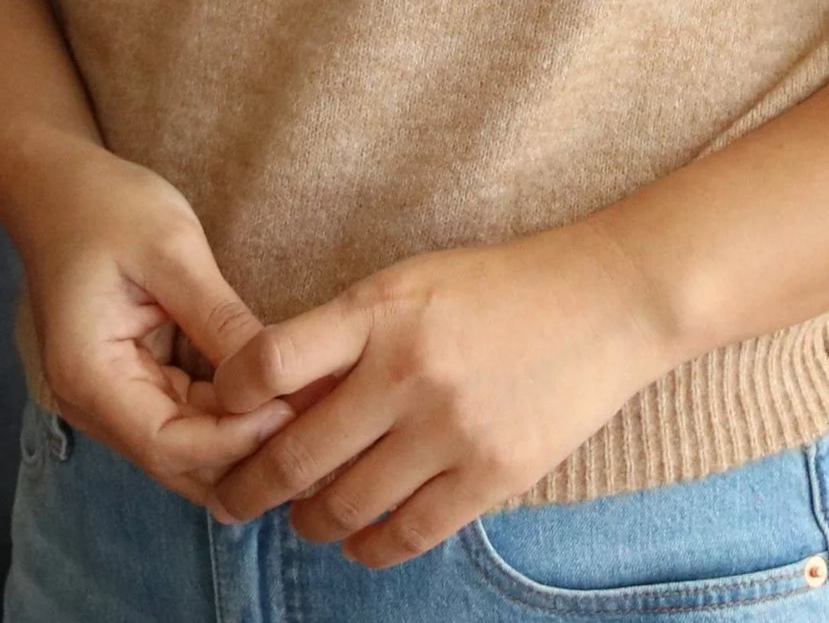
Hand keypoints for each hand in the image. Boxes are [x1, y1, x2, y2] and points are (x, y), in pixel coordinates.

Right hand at [6, 135, 293, 502]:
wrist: (59, 188)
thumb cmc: (107, 206)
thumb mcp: (170, 250)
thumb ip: (218, 318)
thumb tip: (275, 378)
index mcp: (89, 377)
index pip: (169, 444)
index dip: (235, 439)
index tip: (294, 407)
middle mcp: (95, 404)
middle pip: (180, 459)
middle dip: (246, 447)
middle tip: (317, 418)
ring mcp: (113, 397)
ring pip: (190, 444)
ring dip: (244, 431)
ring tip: (309, 405)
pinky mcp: (135, 381)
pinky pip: (188, 411)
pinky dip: (231, 406)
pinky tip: (280, 390)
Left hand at [206, 221, 671, 565]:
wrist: (606, 301)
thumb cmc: (498, 286)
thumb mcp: (413, 282)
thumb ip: (348, 334)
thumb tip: (276, 399)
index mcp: (381, 309)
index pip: (271, 362)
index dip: (232, 396)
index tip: (222, 412)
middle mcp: (407, 371)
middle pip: (295, 455)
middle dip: (249, 487)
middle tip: (230, 498)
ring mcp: (450, 430)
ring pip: (343, 507)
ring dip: (308, 521)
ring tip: (301, 516)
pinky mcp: (491, 476)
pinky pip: (406, 536)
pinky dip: (368, 547)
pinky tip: (357, 538)